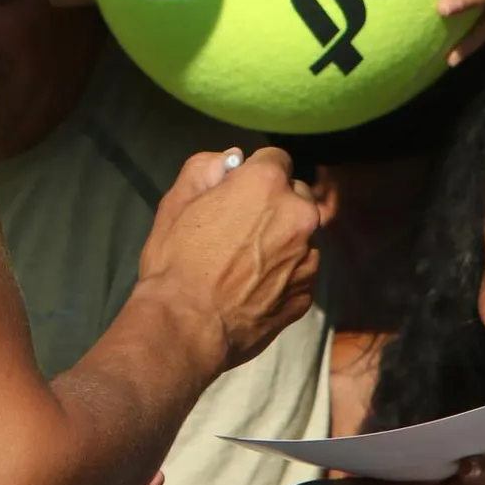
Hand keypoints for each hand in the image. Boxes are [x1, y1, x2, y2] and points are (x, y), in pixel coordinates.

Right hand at [139, 148, 320, 370]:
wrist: (187, 326)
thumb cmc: (175, 261)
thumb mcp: (175, 203)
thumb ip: (205, 168)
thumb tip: (230, 160)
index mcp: (265, 184)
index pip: (275, 158)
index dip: (253, 173)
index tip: (238, 192)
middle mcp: (298, 214)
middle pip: (296, 195)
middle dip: (275, 204)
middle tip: (242, 228)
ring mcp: (309, 256)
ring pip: (301, 235)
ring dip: (283, 240)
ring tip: (247, 264)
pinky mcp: (308, 292)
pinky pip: (300, 271)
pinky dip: (284, 274)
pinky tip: (254, 288)